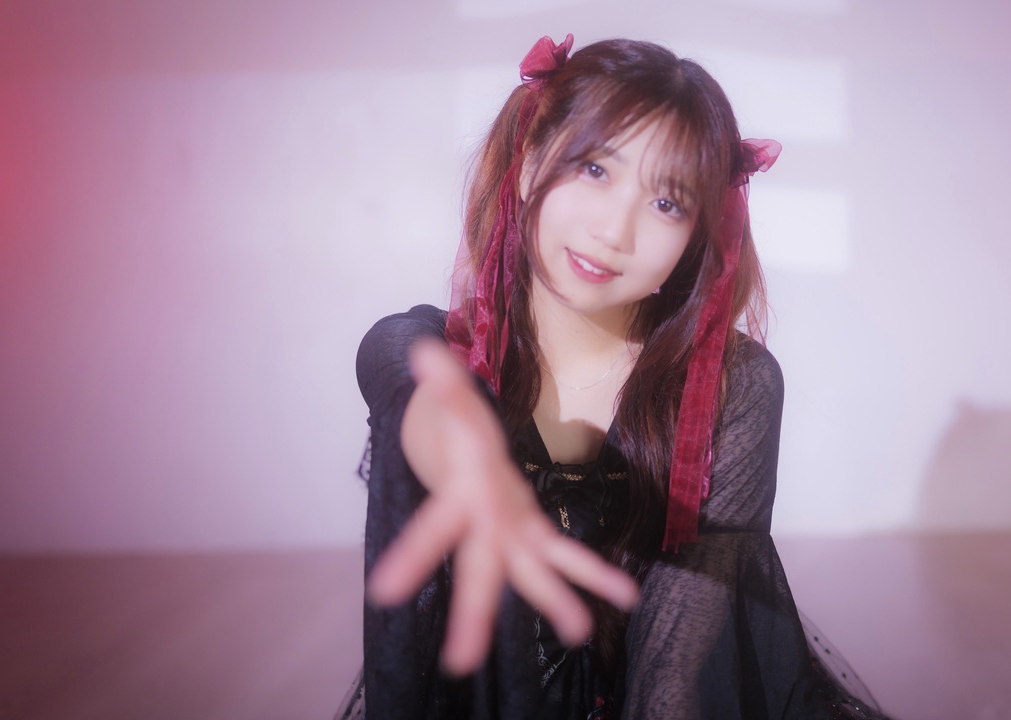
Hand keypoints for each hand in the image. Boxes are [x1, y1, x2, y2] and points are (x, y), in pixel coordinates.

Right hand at [366, 339, 638, 674]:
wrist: (458, 453)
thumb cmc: (452, 430)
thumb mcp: (448, 403)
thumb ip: (441, 381)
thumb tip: (424, 349)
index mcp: (460, 497)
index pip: (433, 528)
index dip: (411, 556)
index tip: (383, 593)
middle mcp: (484, 526)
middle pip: (478, 570)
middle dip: (473, 612)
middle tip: (461, 660)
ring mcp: (510, 533)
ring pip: (530, 573)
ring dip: (555, 600)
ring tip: (581, 629)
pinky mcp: (534, 532)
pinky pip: (565, 555)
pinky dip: (595, 575)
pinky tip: (627, 596)